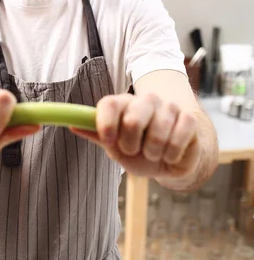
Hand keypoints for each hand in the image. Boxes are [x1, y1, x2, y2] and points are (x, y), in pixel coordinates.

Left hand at [71, 93, 199, 179]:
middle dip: (131, 145)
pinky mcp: (188, 118)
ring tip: (153, 153)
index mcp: (124, 104)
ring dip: (153, 153)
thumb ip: (97, 135)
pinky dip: (171, 154)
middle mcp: (146, 100)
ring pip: (156, 134)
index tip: (108, 140)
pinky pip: (177, 139)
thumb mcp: (116, 147)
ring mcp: (168, 107)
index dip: (106, 122)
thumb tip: (72, 125)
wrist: (172, 158)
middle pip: (132, 120)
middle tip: (134, 150)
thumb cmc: (140, 151)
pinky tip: (170, 153)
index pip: (110, 103)